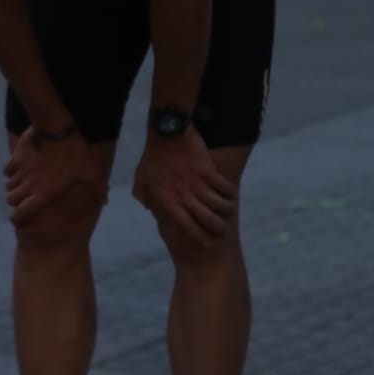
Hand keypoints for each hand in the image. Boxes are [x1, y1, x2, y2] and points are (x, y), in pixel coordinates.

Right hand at [4, 127, 107, 228]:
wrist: (58, 126)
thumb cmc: (76, 150)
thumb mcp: (91, 170)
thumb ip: (98, 188)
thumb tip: (105, 202)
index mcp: (44, 192)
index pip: (21, 213)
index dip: (17, 219)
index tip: (19, 220)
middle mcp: (29, 184)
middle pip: (11, 199)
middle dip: (15, 201)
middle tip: (23, 199)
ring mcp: (21, 169)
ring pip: (9, 185)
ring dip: (14, 186)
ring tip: (23, 183)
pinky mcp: (17, 156)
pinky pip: (7, 169)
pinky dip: (11, 171)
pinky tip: (19, 168)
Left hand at [132, 128, 236, 249]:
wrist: (167, 132)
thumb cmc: (153, 154)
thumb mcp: (142, 176)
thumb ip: (143, 194)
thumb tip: (147, 208)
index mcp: (168, 200)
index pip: (186, 226)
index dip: (198, 237)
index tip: (206, 242)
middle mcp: (184, 196)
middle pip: (207, 220)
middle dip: (217, 228)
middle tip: (223, 229)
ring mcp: (197, 184)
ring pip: (219, 205)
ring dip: (227, 209)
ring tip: (230, 209)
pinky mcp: (208, 171)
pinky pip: (224, 187)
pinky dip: (230, 192)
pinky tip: (231, 193)